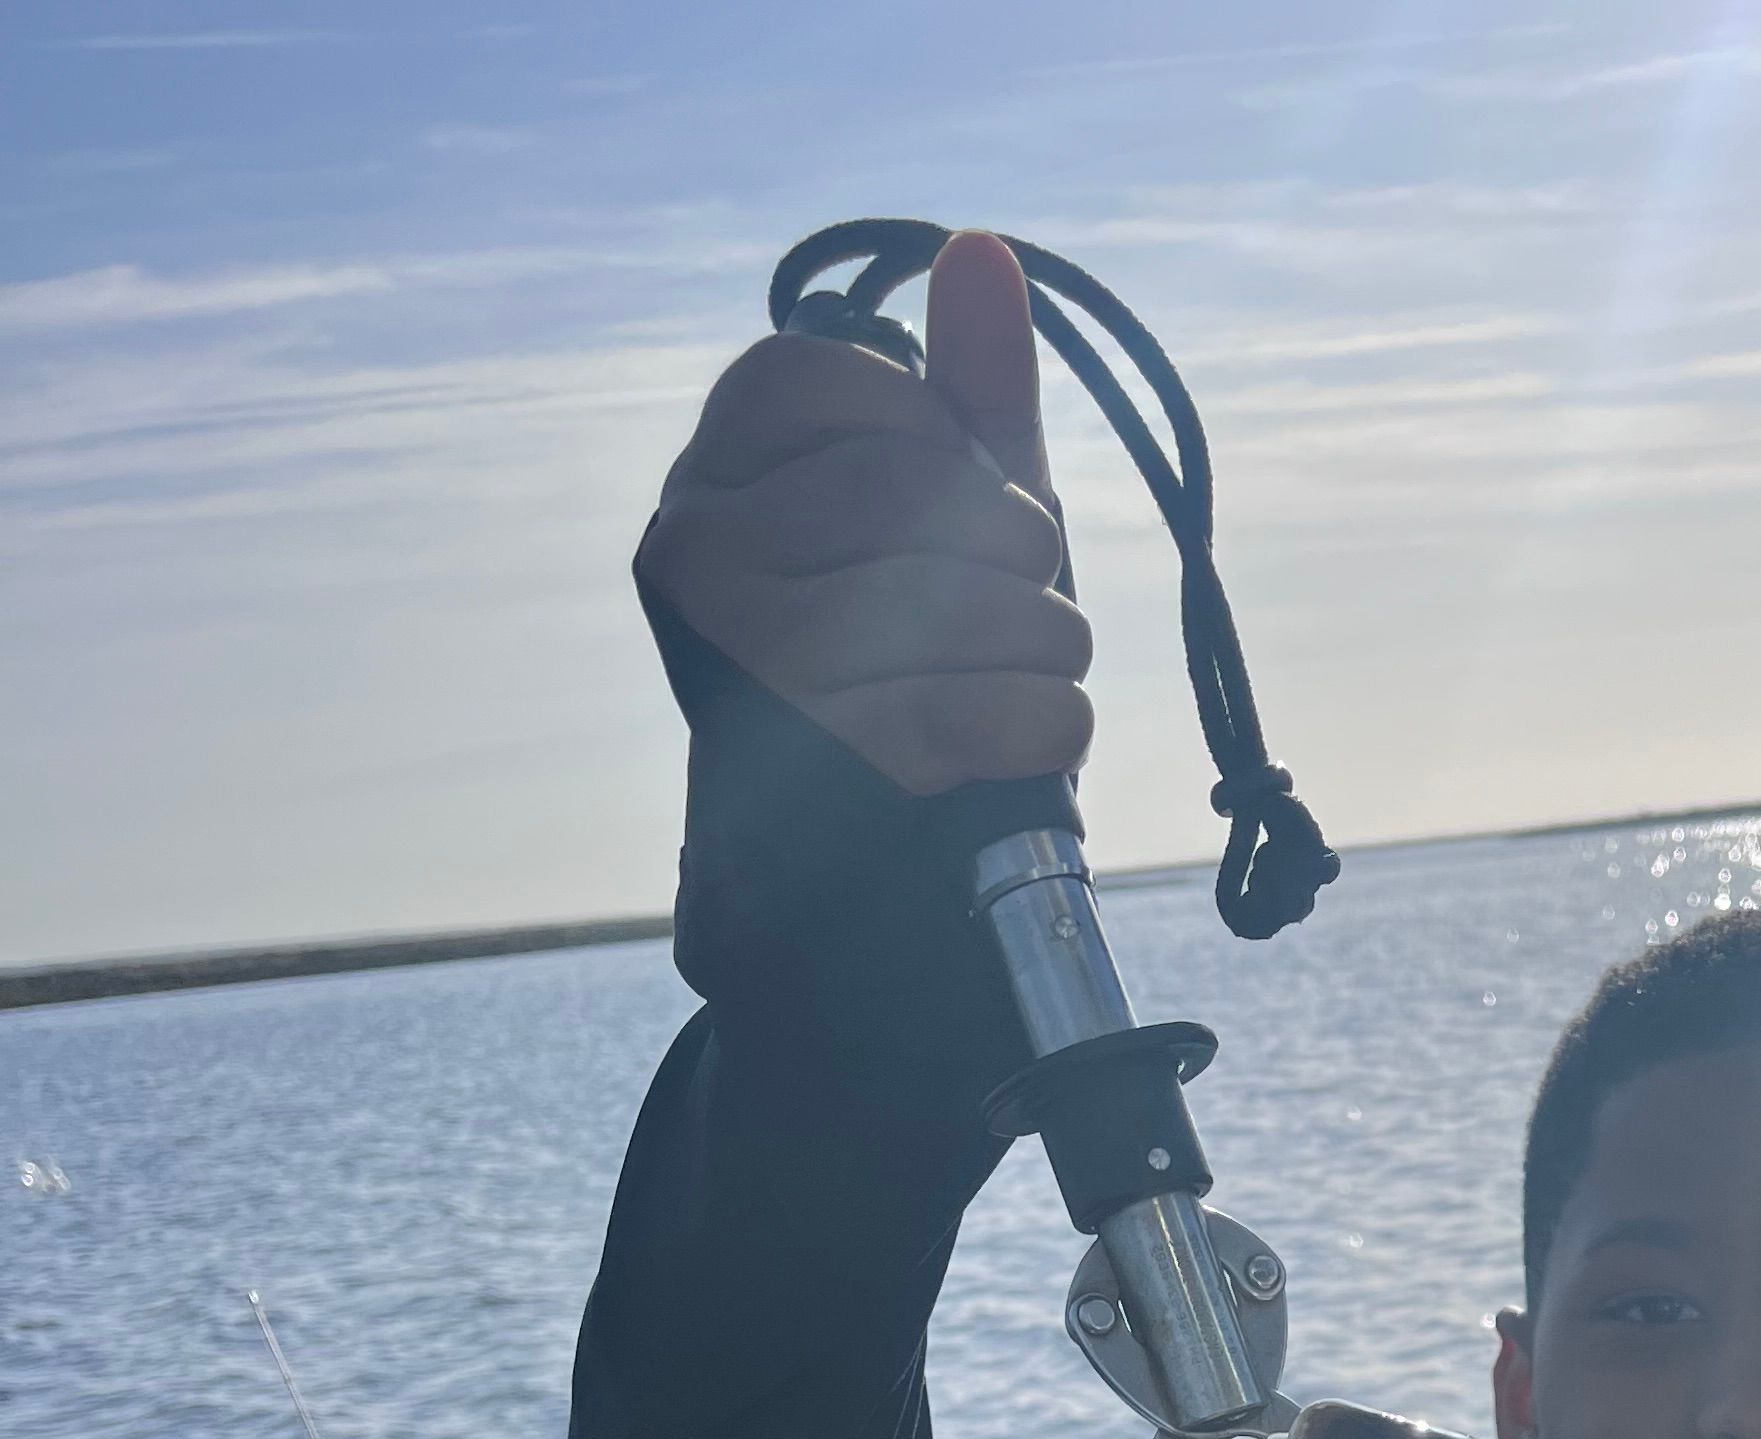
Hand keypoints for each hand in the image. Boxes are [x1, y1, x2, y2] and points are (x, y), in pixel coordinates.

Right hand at [640, 232, 1092, 795]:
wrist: (850, 855)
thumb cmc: (903, 656)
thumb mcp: (941, 516)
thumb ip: (967, 392)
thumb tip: (983, 252)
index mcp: (711, 475)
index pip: (815, 378)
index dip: (927, 427)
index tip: (963, 484)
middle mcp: (695, 553)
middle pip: (904, 490)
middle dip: (1018, 542)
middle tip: (1038, 590)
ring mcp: (740, 658)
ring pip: (951, 600)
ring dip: (1050, 637)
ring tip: (1056, 661)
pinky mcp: (806, 762)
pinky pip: (965, 709)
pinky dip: (1045, 717)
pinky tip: (1056, 724)